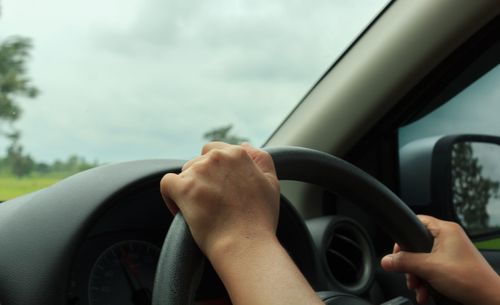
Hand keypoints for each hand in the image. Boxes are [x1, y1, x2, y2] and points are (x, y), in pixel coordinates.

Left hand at [160, 143, 322, 304]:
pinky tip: (181, 209)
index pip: (214, 151)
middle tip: (212, 203)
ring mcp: (199, 172)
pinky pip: (167, 184)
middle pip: (198, 162)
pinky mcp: (183, 188)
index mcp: (237, 154)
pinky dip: (170, 197)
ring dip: (189, 189)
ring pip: (184, 174)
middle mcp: (217, 158)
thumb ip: (260, 158)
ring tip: (200, 211)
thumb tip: (244, 146)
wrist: (245, 244)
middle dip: (202, 180)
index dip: (215, 171)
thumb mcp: (271, 182)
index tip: (219, 188)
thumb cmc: (260, 219)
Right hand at [381, 215, 499, 304]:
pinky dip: (426, 281)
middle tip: (410, 276)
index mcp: (445, 230)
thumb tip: (386, 260)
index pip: (416, 222)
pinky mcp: (453, 266)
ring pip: (423, 260)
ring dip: (417, 276)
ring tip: (419, 288)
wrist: (490, 299)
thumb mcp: (429, 268)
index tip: (397, 254)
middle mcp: (449, 238)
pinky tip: (425, 293)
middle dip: (410, 265)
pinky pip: (432, 269)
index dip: (403, 237)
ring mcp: (451, 252)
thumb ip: (405, 262)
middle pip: (417, 245)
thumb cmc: (469, 279)